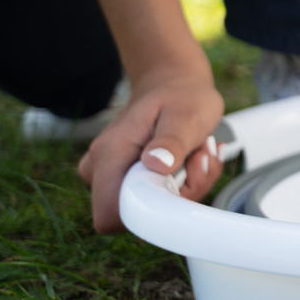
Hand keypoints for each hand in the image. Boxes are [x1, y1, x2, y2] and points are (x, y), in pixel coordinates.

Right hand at [77, 64, 224, 232]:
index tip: (179, 183)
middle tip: (198, 159)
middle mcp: (101, 168)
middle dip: (177, 196)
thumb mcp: (186, 114)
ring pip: (150, 208)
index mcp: (109, 155)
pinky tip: (193, 157)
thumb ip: (172, 141)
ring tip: (198, 152)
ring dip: (187, 187)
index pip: (110, 215)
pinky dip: (184, 184)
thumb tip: (155, 165)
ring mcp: (111, 175)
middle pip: (135, 215)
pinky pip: (157, 198)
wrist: (174, 83)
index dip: (148, 213)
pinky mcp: (126, 178)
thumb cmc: (181, 96)